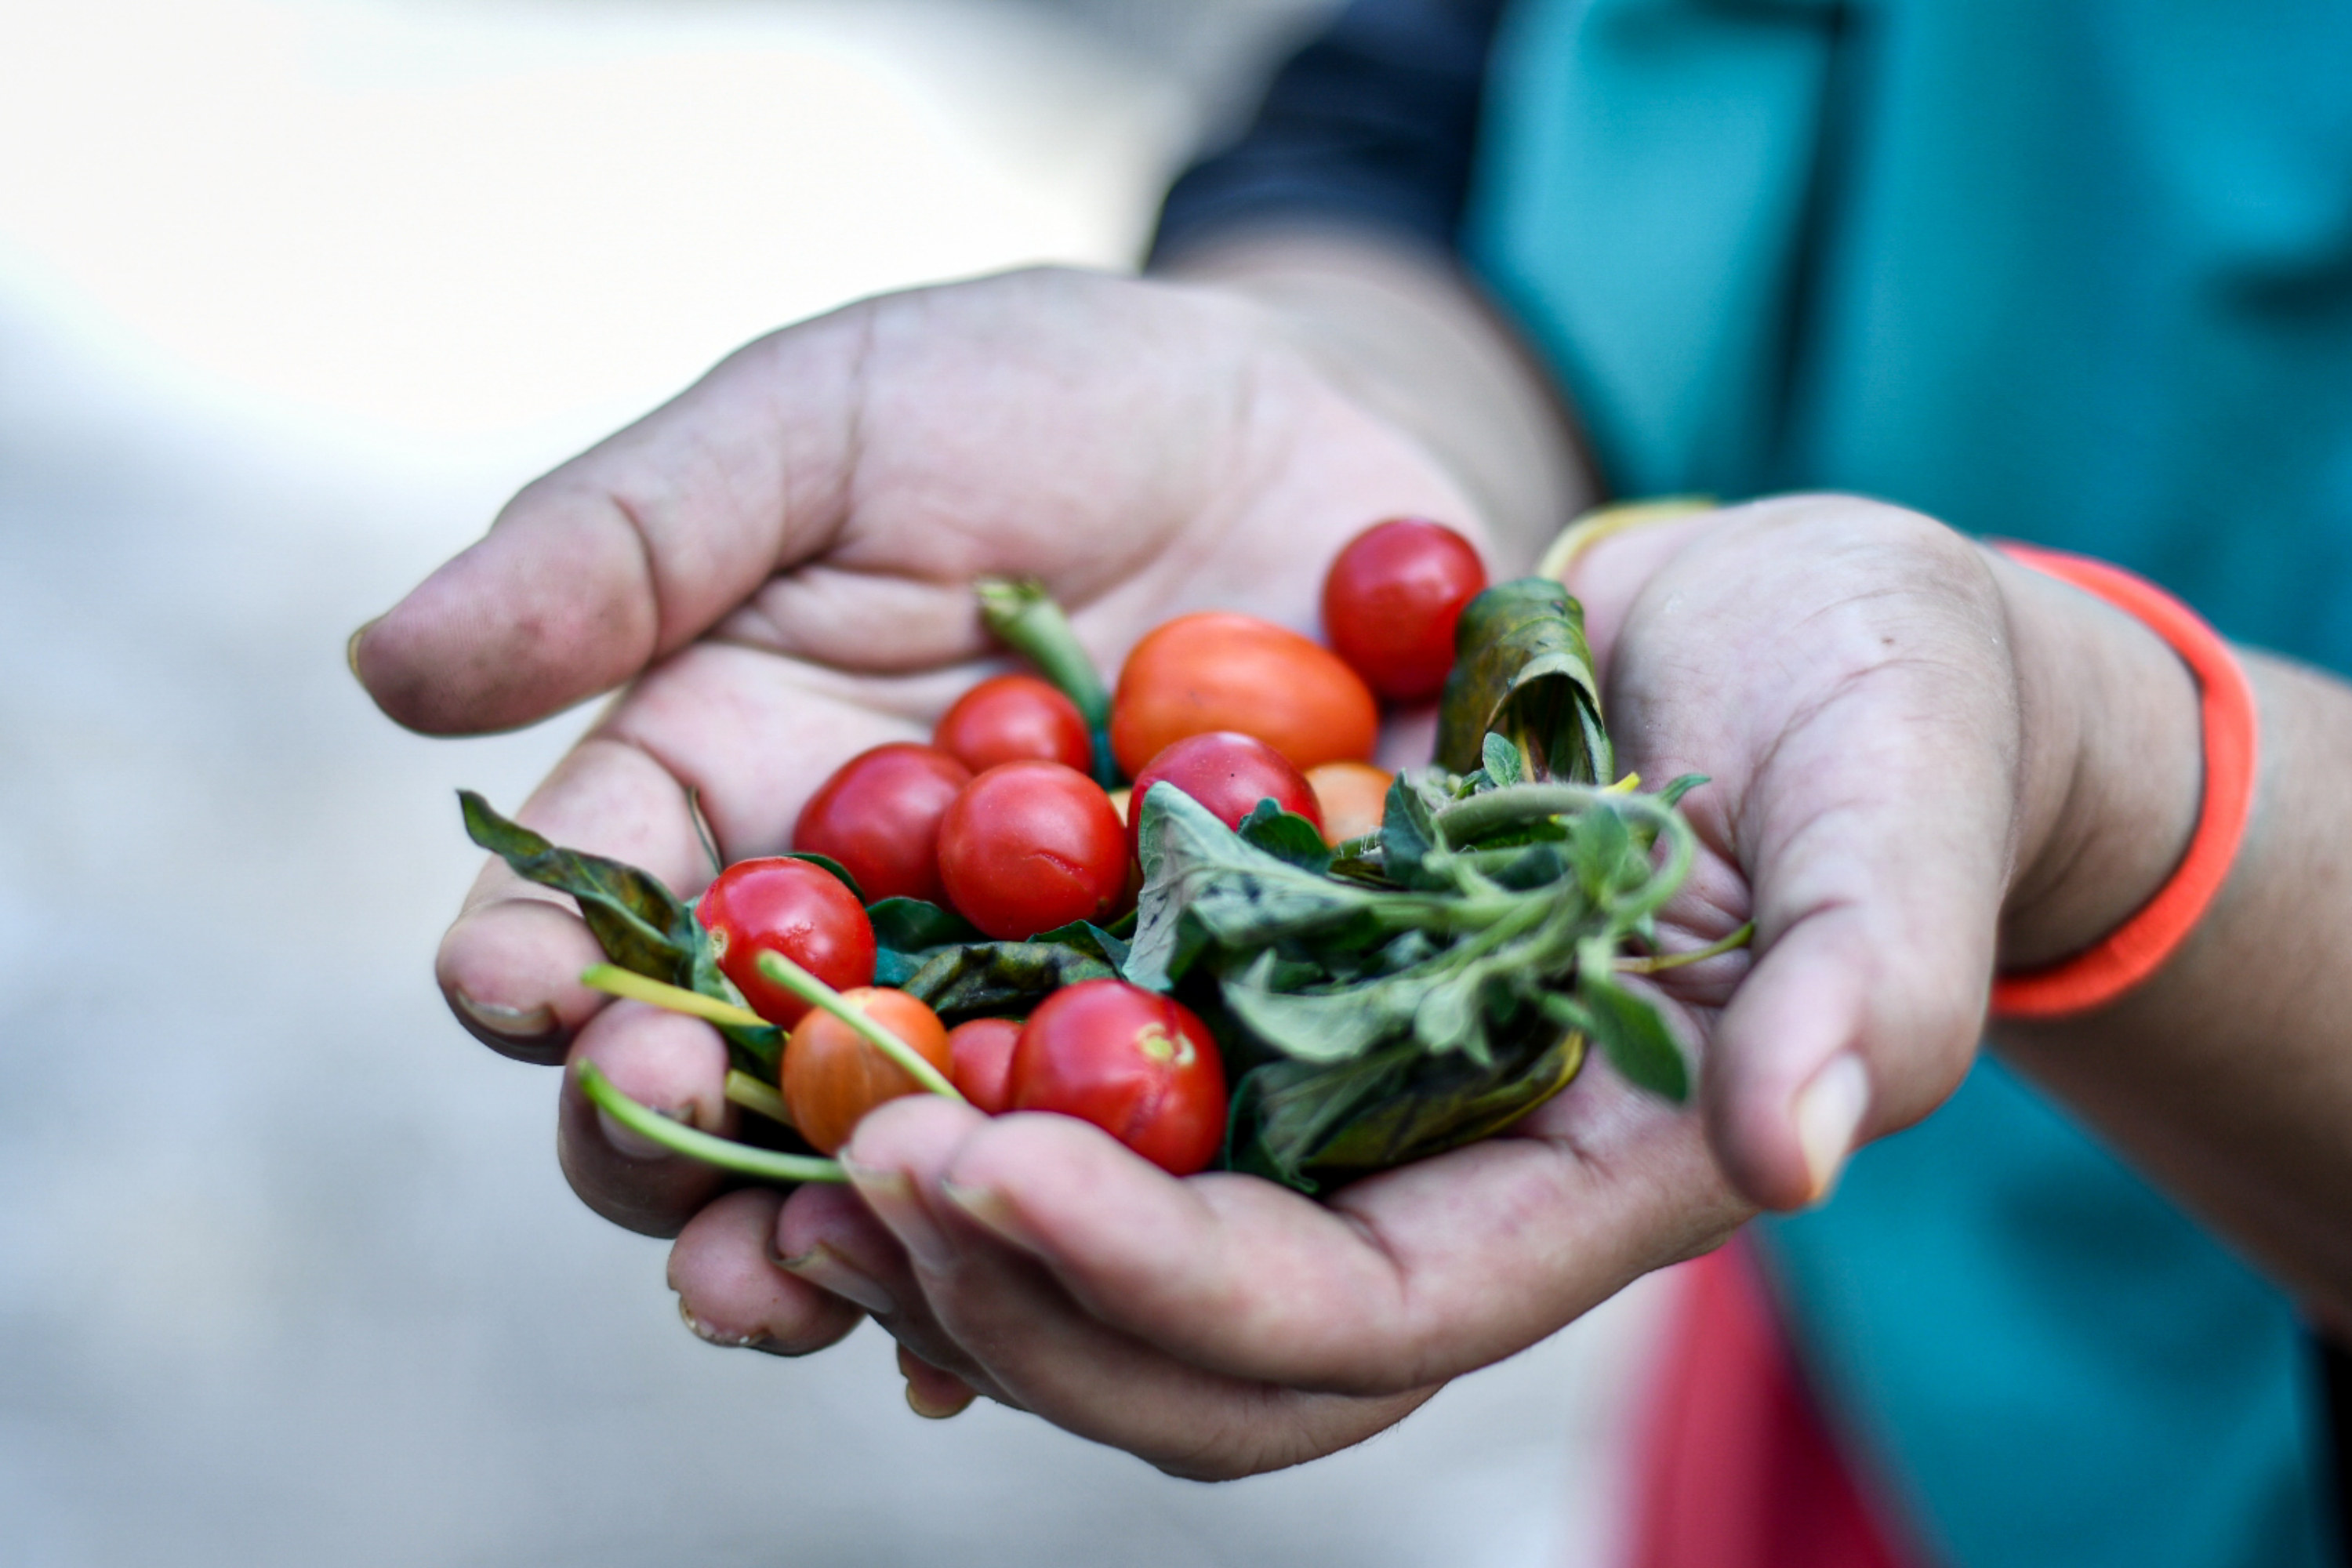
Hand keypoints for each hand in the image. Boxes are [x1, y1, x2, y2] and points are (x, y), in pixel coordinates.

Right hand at [355, 263, 1482, 1324]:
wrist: (1285, 426)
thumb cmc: (1024, 400)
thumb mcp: (818, 429)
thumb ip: (624, 541)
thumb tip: (384, 665)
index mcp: (721, 800)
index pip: (584, 919)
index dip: (534, 973)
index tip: (532, 995)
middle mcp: (843, 938)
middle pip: (717, 1093)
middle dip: (681, 1157)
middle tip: (694, 1188)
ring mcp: (1011, 1003)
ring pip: (904, 1164)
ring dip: (863, 1242)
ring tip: (846, 1294)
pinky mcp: (1180, 1029)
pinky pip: (1119, 1162)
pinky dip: (1087, 1231)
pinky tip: (1080, 1284)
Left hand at [669, 495, 2089, 1474]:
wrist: (1787, 620)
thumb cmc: (1879, 704)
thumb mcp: (1892, 802)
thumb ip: (1864, 978)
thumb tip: (1801, 1156)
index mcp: (1572, 1190)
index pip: (1353, 1320)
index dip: (1168, 1282)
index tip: (989, 1174)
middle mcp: (1426, 1183)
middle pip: (1190, 1346)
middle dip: (1008, 1286)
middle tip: (834, 1169)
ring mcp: (1326, 1098)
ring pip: (1104, 1246)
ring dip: (936, 1222)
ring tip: (775, 1126)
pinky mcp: (1254, 987)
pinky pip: (1079, 1084)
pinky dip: (953, 1077)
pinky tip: (826, 1012)